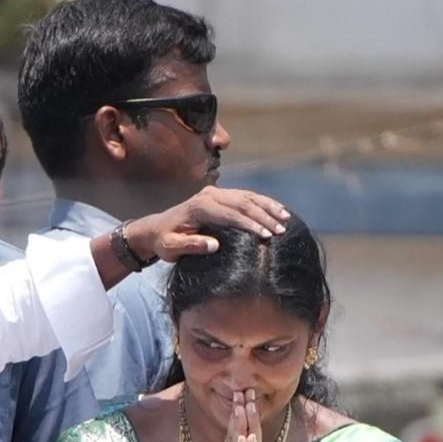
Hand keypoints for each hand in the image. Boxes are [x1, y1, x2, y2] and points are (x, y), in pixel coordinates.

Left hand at [125, 187, 289, 262]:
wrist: (157, 229)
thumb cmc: (164, 241)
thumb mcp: (171, 248)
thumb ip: (191, 245)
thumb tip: (214, 245)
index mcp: (199, 206)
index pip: (230, 214)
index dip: (249, 224)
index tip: (265, 235)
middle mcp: (209, 195)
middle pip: (243, 203)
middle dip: (264, 217)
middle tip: (280, 231)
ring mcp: (217, 193)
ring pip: (248, 197)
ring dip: (268, 208)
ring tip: (285, 220)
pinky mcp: (222, 195)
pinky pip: (246, 196)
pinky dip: (264, 203)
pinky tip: (278, 211)